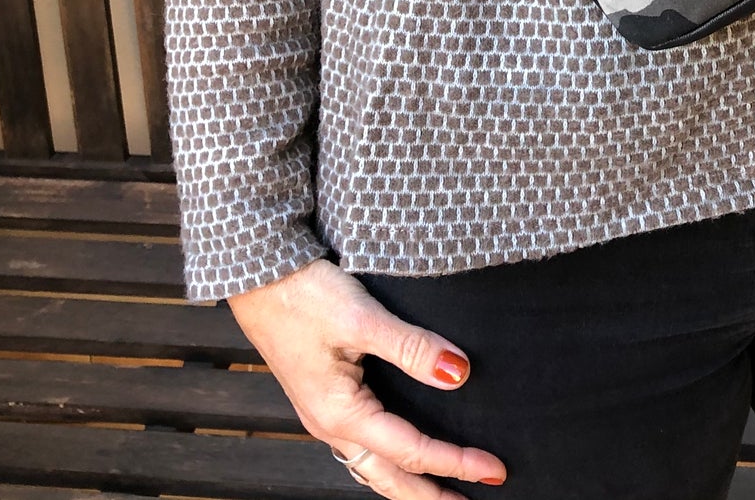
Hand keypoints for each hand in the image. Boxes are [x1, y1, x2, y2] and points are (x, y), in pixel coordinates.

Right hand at [227, 255, 506, 495]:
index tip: (495, 470)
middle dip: (431, 494)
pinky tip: (397, 454)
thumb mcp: (361, 317)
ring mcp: (323, 413)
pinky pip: (360, 446)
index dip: (456, 461)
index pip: (412, 451)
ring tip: (440, 490)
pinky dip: (387, 461)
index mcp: (341, 414)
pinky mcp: (322, 396)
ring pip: (373, 466)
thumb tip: (460, 374)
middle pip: (389, 477)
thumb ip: (411, 347)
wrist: (259, 277)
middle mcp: (331, 425)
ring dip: (408, 483)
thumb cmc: (303, 295)